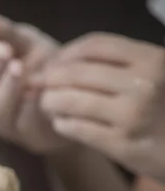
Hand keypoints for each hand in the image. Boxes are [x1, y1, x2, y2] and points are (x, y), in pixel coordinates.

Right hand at [0, 9, 68, 153]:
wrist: (74, 95)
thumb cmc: (41, 65)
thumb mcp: (23, 43)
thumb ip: (0, 31)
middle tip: (4, 50)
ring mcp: (4, 122)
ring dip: (7, 86)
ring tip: (19, 68)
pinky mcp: (28, 135)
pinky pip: (26, 121)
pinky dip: (31, 105)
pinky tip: (38, 89)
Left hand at [38, 32, 164, 181]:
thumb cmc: (161, 109)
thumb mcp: (152, 76)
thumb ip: (114, 65)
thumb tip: (55, 63)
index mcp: (152, 60)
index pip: (95, 45)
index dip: (65, 53)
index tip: (52, 63)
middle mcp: (144, 84)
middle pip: (76, 73)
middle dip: (49, 79)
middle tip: (38, 85)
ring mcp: (133, 115)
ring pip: (70, 101)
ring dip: (49, 102)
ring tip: (46, 104)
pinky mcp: (122, 144)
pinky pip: (76, 128)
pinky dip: (61, 124)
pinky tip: (61, 123)